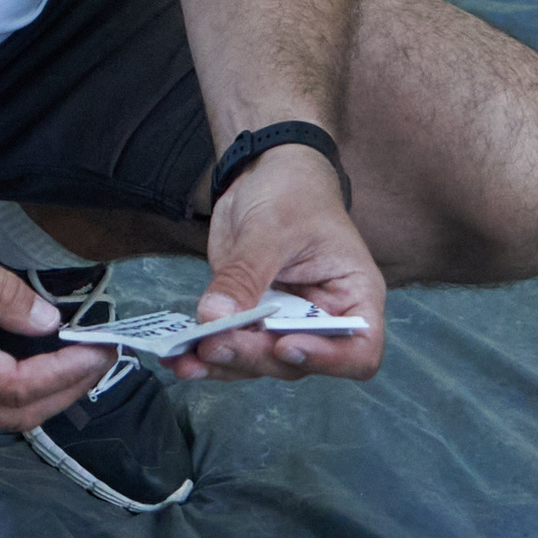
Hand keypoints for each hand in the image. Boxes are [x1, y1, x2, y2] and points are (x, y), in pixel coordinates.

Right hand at [0, 216, 110, 429]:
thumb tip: (47, 322)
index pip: (13, 386)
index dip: (65, 372)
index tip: (101, 348)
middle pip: (10, 416)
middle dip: (65, 391)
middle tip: (102, 358)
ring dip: (41, 395)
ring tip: (77, 359)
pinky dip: (11, 391)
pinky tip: (31, 362)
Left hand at [175, 143, 384, 384]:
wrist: (267, 174)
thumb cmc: (293, 193)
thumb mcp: (272, 227)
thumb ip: (246, 274)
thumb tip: (215, 316)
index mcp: (353, 297)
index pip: (359, 351)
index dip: (326, 359)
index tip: (282, 345)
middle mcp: (321, 320)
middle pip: (296, 362)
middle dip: (253, 356)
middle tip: (212, 344)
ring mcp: (282, 323)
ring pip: (258, 362)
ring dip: (221, 363)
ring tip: (184, 362)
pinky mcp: (249, 319)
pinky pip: (231, 344)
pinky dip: (205, 353)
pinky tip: (179, 357)